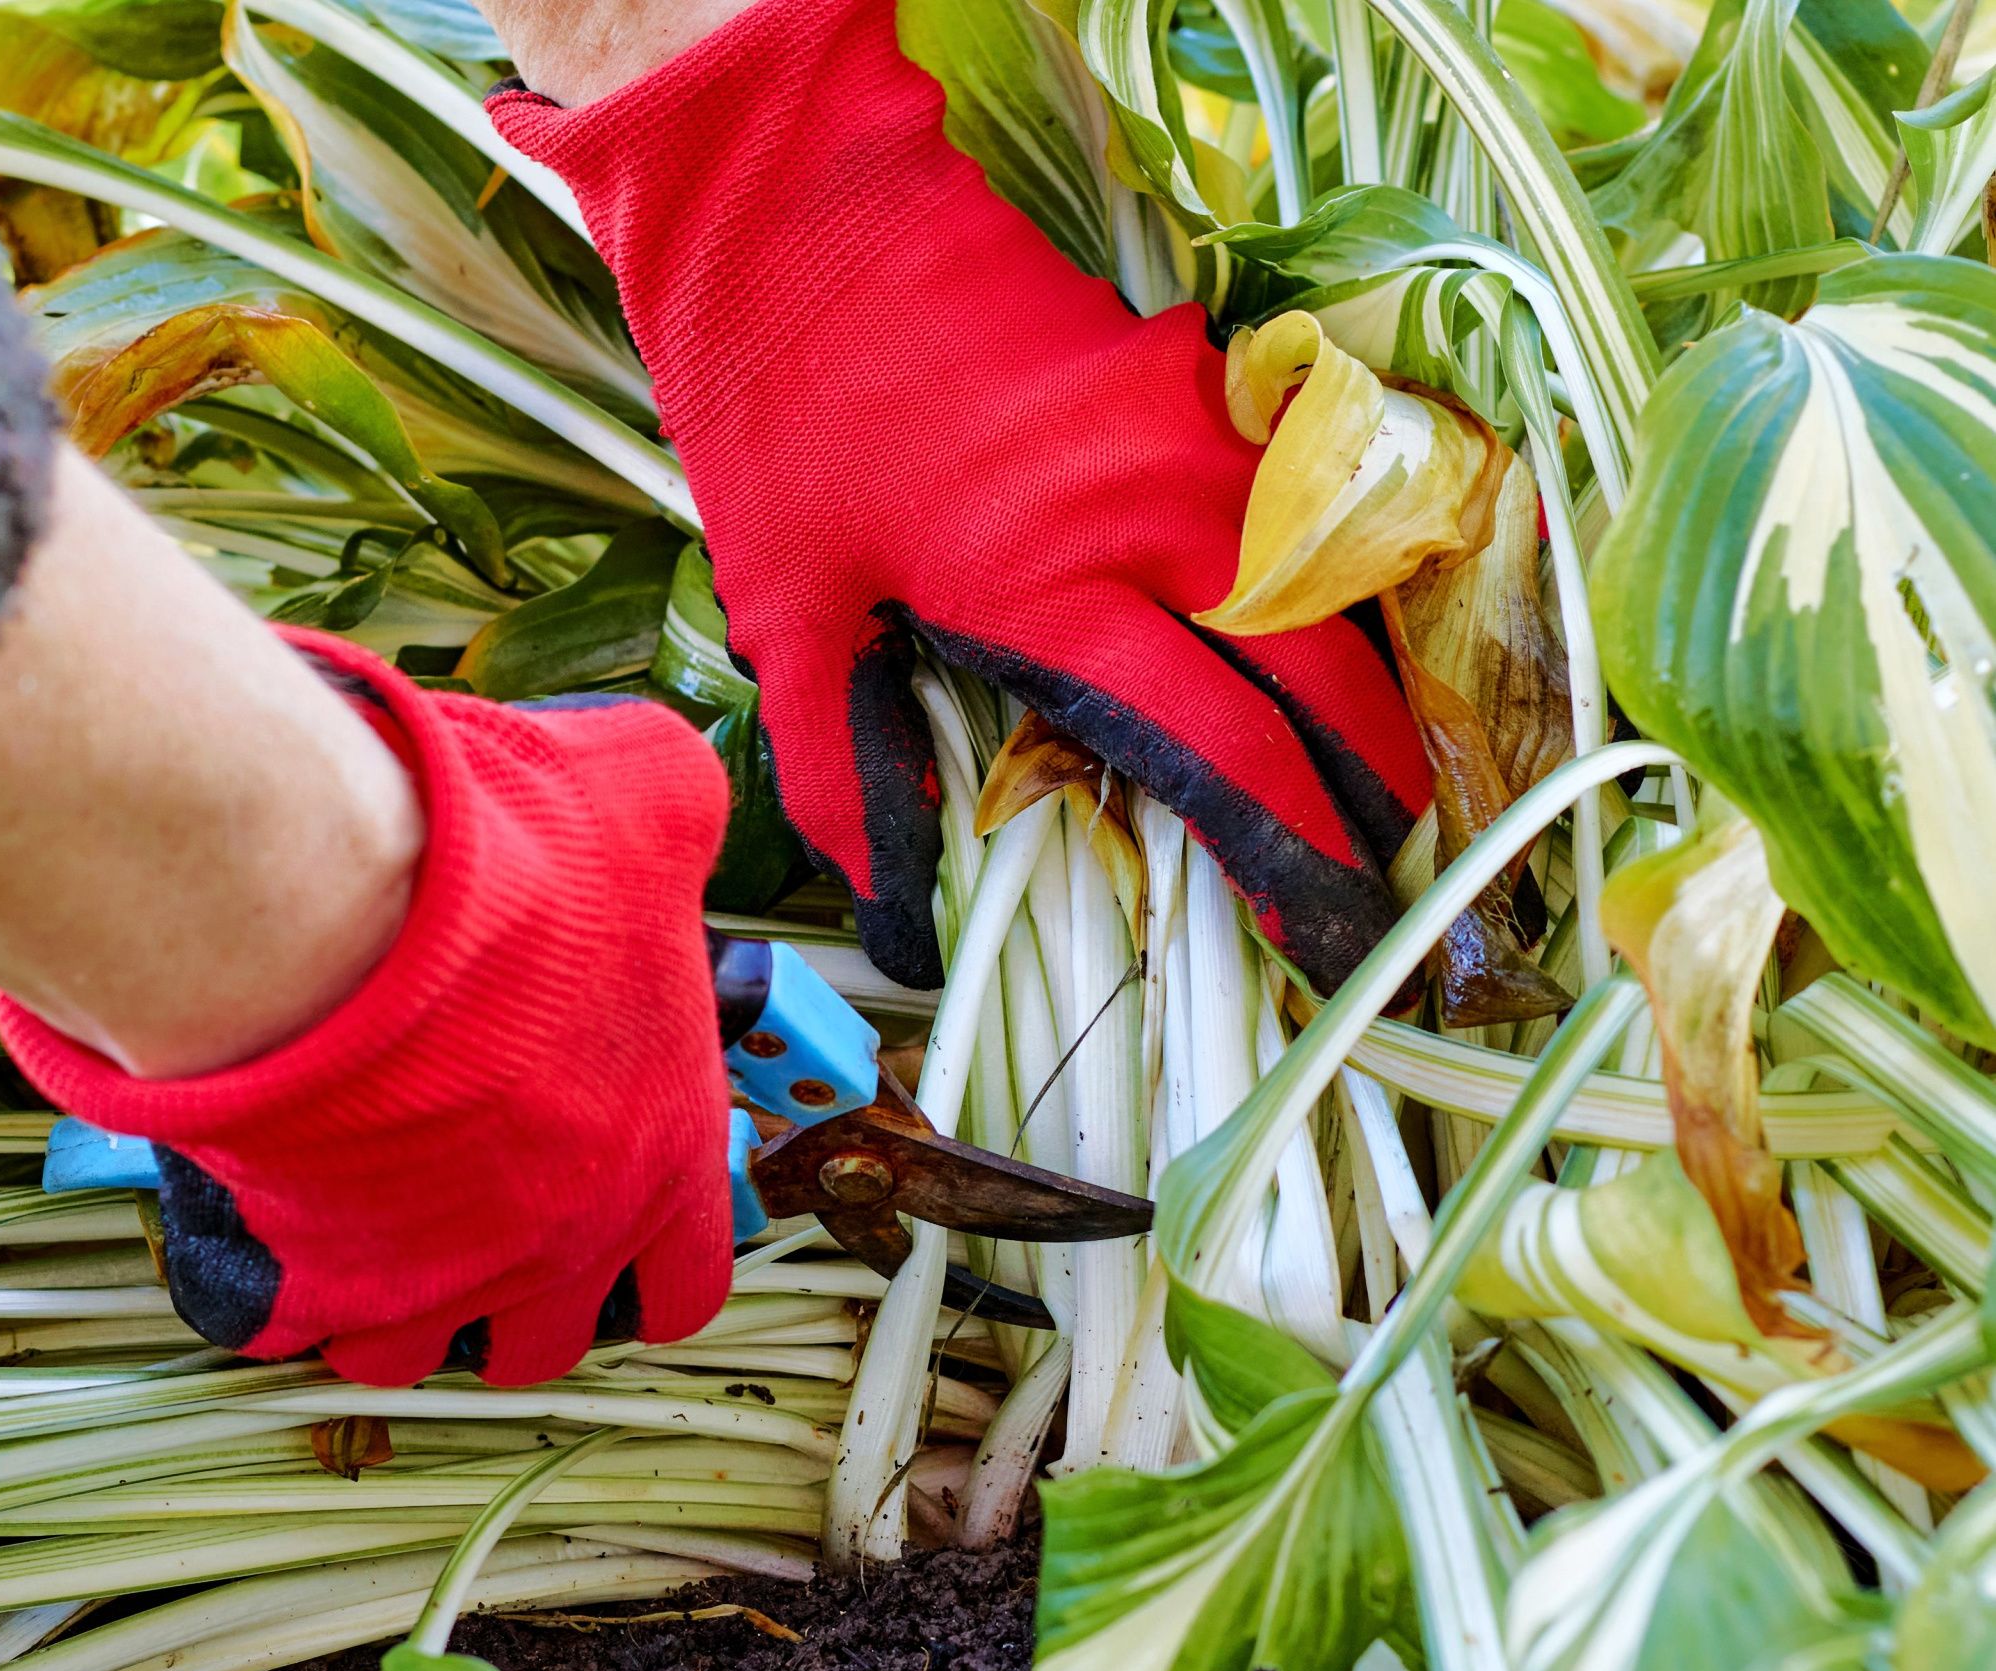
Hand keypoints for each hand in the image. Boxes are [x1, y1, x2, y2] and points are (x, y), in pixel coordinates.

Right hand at [0, 632, 737, 1386]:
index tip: (601, 1216)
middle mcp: (562, 1244)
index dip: (647, 1259)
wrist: (334, 911)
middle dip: (513, 1290)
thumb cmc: (502, 866)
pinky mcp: (313, 1283)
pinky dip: (279, 1283)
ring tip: (362, 1207)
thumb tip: (674, 795)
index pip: (689, 1285)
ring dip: (395, 1295)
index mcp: (659, 1157)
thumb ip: (677, 809)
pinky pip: (290, 1327)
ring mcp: (436, 1278)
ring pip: (417, 1351)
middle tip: (466, 1205)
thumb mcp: (645, 794)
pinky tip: (272, 1203)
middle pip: (549, 1339)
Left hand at [489, 0, 1433, 991]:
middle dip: (1383, 787)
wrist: (805, 215)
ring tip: (1401, 785)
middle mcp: (1154, 514)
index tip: (1335, 935)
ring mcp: (1197, 432)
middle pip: (1326, 676)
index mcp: (1051, 592)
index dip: (1296, 859)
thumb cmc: (783, 421)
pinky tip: (1344, 652)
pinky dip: (1343, 589)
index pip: (1226, 755)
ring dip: (1381, 689)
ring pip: (1343, 584)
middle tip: (1408, 876)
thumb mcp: (785, 618)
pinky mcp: (1208, 375)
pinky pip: (1309, 506)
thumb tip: (896, 923)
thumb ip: (844, 777)